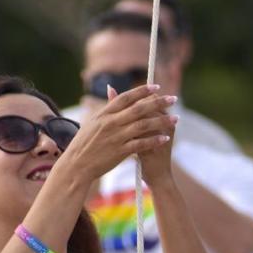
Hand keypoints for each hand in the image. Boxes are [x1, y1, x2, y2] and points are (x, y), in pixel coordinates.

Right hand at [59, 84, 175, 181]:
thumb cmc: (85, 144)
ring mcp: (116, 137)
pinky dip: (154, 140)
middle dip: (158, 102)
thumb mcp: (93, 121)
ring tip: (176, 119)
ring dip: (161, 121)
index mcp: (104, 114)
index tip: (156, 86)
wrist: (76, 165)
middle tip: (173, 98)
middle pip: (138, 109)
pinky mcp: (120, 152)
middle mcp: (110, 123)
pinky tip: (166, 138)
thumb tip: (112, 87)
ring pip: (143, 125)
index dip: (142, 91)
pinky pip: (141, 144)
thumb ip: (106, 106)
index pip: (126, 97)